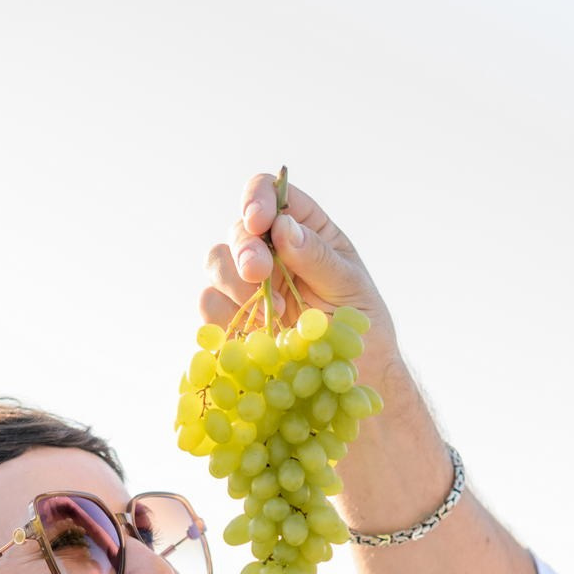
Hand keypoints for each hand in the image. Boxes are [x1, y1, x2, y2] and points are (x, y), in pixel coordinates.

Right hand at [200, 172, 403, 389]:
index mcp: (304, 230)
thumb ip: (317, 257)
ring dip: (235, 284)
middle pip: (238, 230)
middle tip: (258, 273)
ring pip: (216, 263)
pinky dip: (225, 315)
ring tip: (276, 314)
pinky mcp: (234, 320)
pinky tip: (257, 334)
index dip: (257, 198)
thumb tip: (282, 226)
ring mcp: (249, 286)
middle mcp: (271, 252)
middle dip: (245, 249)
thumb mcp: (350, 288)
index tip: (258, 220)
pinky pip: (210, 306)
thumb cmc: (362, 328)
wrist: (355, 380)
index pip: (271, 194)